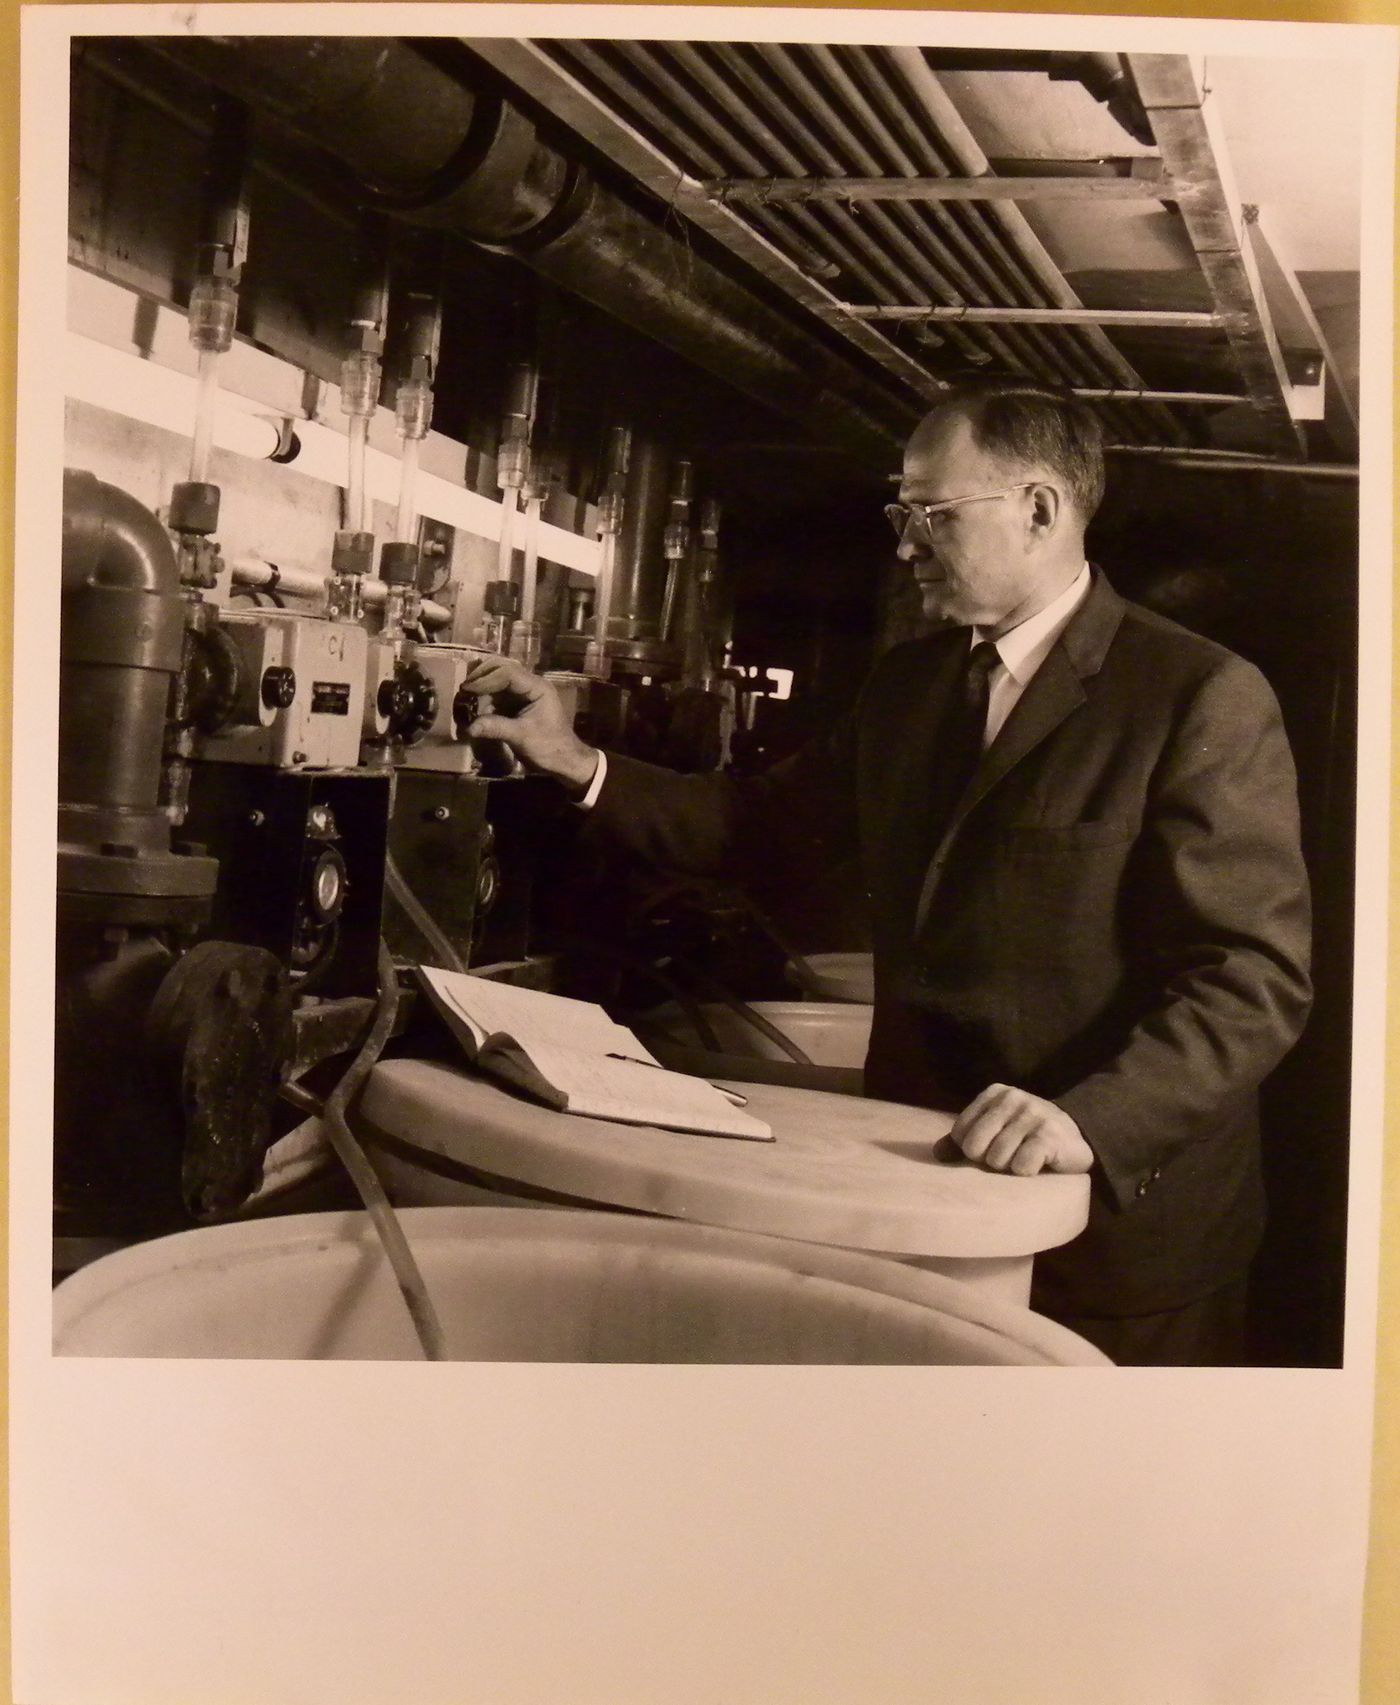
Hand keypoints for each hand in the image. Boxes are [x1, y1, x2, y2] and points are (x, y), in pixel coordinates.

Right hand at [460, 654, 599, 793]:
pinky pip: (499, 698)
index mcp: (537, 687)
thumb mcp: (522, 737)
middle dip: (481, 681)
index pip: (508, 673)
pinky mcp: (518, 706)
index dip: (486, 678)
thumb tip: (468, 727)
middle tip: (462, 691)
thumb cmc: (549, 747)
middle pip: (502, 673)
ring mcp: (524, 695)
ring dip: (481, 692)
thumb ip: (496, 727)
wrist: (564, 761)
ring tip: (464, 702)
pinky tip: (473, 710)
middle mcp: (531, 686)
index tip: (467, 688)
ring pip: (498, 684)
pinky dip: (486, 702)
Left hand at [947, 1084, 1093, 1176]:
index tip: (992, 1149)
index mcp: (994, 1094)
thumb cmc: (1026, 1138)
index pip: (961, 1133)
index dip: (972, 1151)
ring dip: (1010, 1168)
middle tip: (1009, 1157)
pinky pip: (1021, 1165)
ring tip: (1024, 1159)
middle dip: (989, 1161)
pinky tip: (1038, 1165)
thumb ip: (964, 1140)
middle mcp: (1013, 1098)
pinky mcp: (1050, 1135)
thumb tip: (937, 1154)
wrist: (1075, 1140)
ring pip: (998, 1159)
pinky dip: (1026, 1172)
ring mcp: (1033, 1114)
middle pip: (975, 1146)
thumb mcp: (994, 1132)